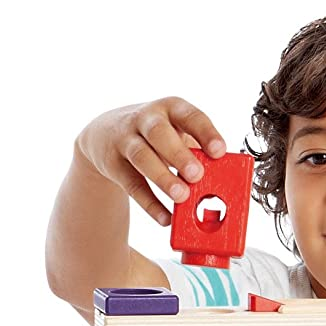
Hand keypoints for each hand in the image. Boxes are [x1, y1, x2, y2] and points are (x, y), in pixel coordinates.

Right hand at [75, 100, 225, 227]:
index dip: (206, 133)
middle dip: (179, 154)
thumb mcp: (174, 131)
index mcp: (170, 108)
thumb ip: (194, 149)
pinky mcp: (113, 163)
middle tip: (197, 175)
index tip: (220, 152)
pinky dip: (150, 203)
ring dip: (163, 178)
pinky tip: (165, 217)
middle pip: (160, 133)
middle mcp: (146, 119)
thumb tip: (217, 176)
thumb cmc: (153, 135)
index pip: (190, 115)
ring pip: (142, 157)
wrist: (105, 133)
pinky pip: (132, 184)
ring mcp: (126, 139)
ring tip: (181, 196)